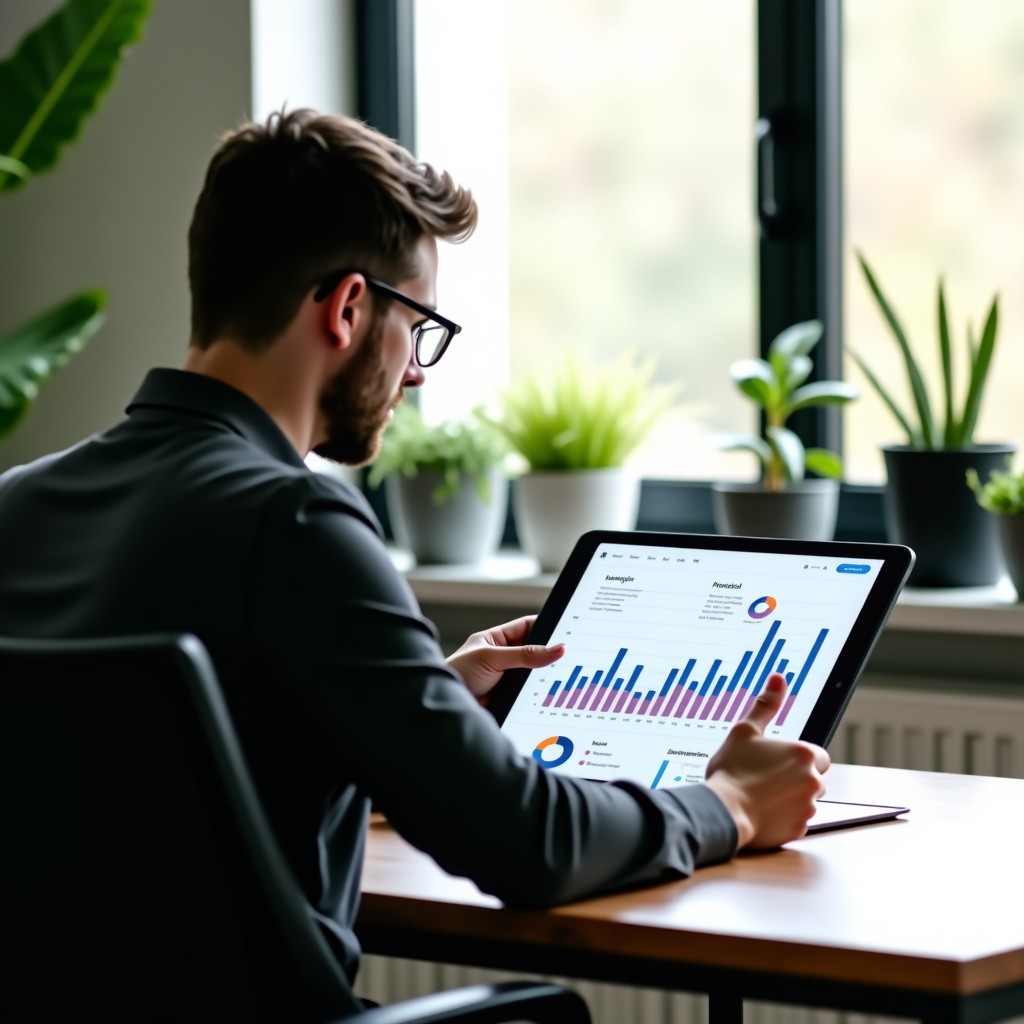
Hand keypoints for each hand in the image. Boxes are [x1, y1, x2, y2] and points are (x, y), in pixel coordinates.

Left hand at [446, 616, 564, 704]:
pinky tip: (550, 695)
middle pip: (534, 652)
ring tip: (562, 675)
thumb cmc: (457, 674)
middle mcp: (503, 657)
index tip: (566, 629)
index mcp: (496, 640)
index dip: (546, 626)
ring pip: (534, 675)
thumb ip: (526, 654)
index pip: (527, 627)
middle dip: (549, 654)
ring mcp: (506, 678)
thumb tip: (556, 648)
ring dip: (544, 677)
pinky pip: (529, 694)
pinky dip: (538, 695)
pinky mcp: (509, 697)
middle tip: (570, 656)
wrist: (446, 706)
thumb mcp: (492, 658)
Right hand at [704, 673, 829, 848]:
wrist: (722, 810)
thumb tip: (778, 678)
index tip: (778, 762)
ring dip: (788, 799)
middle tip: (765, 778)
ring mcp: (807, 808)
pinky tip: (761, 812)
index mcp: (804, 755)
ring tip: (760, 795)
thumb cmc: (732, 769)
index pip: (818, 756)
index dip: (798, 759)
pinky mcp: (798, 830)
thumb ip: (766, 705)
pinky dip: (782, 818)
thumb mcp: (745, 730)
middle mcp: (813, 782)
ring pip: (804, 801)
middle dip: (795, 780)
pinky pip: (795, 821)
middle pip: (813, 779)